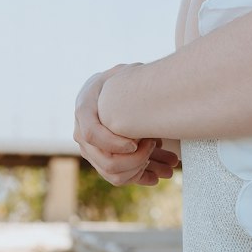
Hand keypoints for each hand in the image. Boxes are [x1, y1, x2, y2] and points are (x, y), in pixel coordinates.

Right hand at [73, 66, 179, 186]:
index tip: (136, 143)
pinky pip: (120, 178)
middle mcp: (82, 135)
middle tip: (156, 144)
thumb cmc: (118, 80)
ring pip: (114, 175)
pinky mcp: (102, 160)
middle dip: (137, 160)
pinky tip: (159, 175)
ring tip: (169, 166)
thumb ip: (126, 76)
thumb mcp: (121, 73)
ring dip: (144, 172)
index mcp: (84, 111)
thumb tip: (140, 75)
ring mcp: (91, 150)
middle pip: (106, 162)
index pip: (92, 134)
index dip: (114, 143)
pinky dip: (141, 177)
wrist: (108, 93)